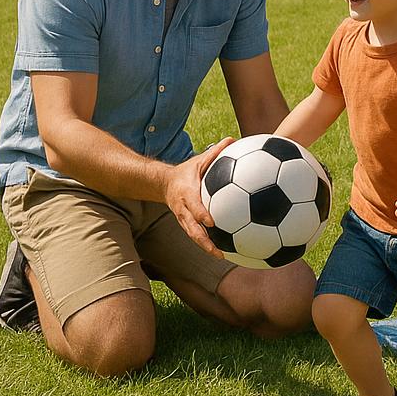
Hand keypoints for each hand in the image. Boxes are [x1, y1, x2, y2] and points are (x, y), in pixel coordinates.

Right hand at [164, 137, 234, 257]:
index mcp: (187, 194)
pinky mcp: (186, 224)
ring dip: (206, 247)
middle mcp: (184, 210)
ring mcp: (183, 219)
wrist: (163, 184)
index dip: (201, 214)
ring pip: (193, 236)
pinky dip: (207, 244)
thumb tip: (233, 139)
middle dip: (204, 241)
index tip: (212, 222)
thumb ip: (215, 151)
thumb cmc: (186, 171)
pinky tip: (223, 251)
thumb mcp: (198, 160)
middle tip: (219, 250)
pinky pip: (196, 236)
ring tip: (222, 256)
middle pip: (191, 229)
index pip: (193, 206)